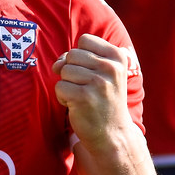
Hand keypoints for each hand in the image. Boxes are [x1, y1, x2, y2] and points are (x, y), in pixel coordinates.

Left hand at [53, 33, 134, 151]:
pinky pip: (59, 87)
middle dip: (73, 72)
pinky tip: (78, 106)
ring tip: (84, 97)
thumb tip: (57, 64)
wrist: (113, 133)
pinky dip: (63, 98)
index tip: (93, 72)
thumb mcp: (101, 73)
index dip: (81, 56)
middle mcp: (110, 68)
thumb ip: (78, 59)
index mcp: (118, 57)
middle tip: (88, 88)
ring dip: (68, 86)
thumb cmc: (103, 99)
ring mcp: (98, 83)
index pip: (85, 40)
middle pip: (72, 55)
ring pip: (64, 70)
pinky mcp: (83, 97)